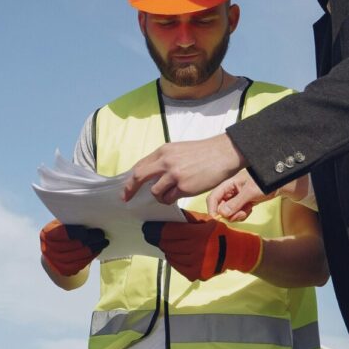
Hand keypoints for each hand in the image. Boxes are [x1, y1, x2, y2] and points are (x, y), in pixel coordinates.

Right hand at [40, 220, 107, 276]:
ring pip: (75, 257)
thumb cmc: (66, 231)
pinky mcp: (63, 270)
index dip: (73, 233)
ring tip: (103, 242)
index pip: (59, 233)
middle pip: (70, 246)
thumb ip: (73, 221)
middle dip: (88, 240)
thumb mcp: (65, 223)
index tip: (86, 231)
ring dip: (92, 250)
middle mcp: (47, 248)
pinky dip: (89, 258)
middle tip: (101, 234)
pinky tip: (97, 250)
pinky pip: (78, 265)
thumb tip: (92, 219)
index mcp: (46, 233)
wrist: (59, 248)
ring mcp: (54, 261)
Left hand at [122, 133, 245, 203]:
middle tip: (126, 198)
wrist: (223, 154)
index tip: (126, 188)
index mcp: (163, 151)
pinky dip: (171, 199)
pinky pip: (169, 198)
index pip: (140, 165)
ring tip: (169, 194)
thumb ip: (164, 160)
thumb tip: (152, 175)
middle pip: (139, 177)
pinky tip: (179, 195)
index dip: (131, 178)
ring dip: (159, 196)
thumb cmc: (203, 153)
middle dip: (130, 189)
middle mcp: (166, 161)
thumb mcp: (179, 150)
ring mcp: (174, 174)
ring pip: (155, 192)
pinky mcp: (184, 186)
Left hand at [142, 211, 261, 281]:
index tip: (147, 228)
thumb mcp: (204, 220)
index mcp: (199, 234)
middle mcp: (196, 250)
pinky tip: (175, 253)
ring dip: (166, 249)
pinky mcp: (195, 273)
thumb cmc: (217, 233)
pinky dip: (173, 259)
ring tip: (165, 244)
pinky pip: (177, 265)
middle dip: (158, 239)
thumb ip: (185, 219)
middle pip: (167, 244)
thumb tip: (165, 217)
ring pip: (171, 255)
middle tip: (151, 235)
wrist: (234, 251)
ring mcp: (196, 264)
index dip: (155, 229)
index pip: (170, 232)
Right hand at [206, 169, 274, 220]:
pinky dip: (242, 215)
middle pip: (220, 208)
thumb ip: (236, 202)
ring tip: (247, 209)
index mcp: (228, 185)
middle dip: (229, 214)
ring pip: (228, 213)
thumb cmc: (264, 182)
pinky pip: (236, 214)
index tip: (217, 219)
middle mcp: (229, 192)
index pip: (213, 198)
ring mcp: (235, 199)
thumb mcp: (250, 191)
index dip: (212, 209)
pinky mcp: (242, 204)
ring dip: (237, 215)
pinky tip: (250, 209)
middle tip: (240, 213)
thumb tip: (222, 213)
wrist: (277, 183)